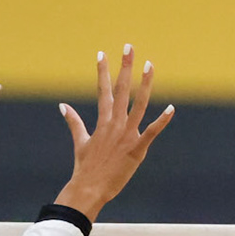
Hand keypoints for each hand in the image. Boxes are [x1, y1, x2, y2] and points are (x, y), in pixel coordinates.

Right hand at [55, 46, 174, 222]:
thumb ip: (74, 122)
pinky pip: (151, 132)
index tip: (102, 53)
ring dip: (145, 84)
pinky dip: (162, 121)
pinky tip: (171, 108)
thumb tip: (63, 106)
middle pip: (121, 90)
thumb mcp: (80, 142)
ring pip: (138, 104)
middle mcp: (114, 124)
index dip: (103, 71)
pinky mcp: (136, 149)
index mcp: (102, 121)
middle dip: (125, 67)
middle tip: (129, 47)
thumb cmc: (85, 167)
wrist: (89, 188)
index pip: (103, 90)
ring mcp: (126, 135)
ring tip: (149, 65)